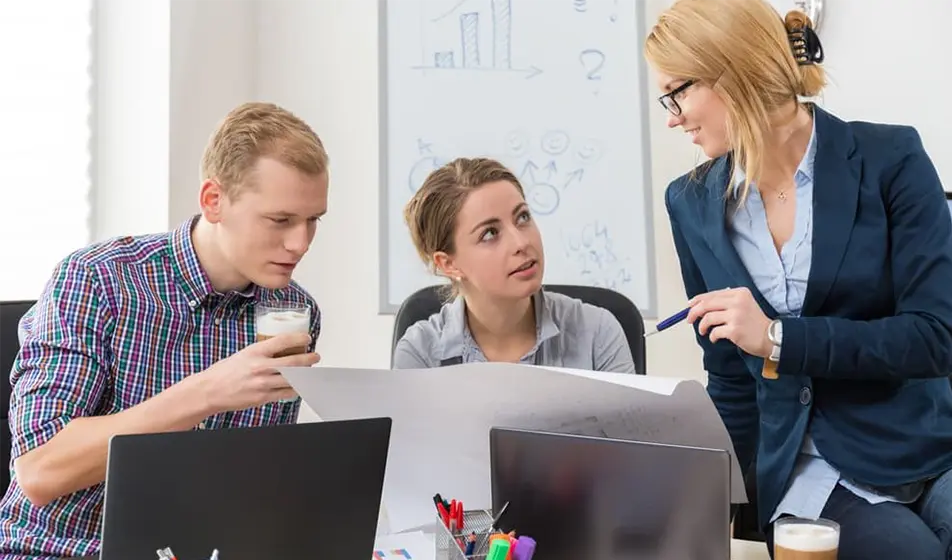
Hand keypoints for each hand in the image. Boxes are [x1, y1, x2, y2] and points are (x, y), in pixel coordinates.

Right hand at [196, 332, 320, 413]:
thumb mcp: (244, 354)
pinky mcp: (263, 398)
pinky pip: (286, 393)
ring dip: (306, 375)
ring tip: (310, 371)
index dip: (299, 338)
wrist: (210, 391)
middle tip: (315, 356)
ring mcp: (263, 384)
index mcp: (255, 352)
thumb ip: (263, 352)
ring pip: (294, 379)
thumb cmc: (224, 372)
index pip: (283, 340)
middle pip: (293, 362)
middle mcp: (260, 367)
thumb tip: (283, 348)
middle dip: (309, 359)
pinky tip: (299, 385)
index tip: (307, 338)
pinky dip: (296, 388)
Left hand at [687, 287, 771, 357]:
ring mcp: (736, 316)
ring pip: (708, 318)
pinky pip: (715, 332)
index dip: (698, 300)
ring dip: (702, 326)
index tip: (690, 306)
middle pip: (706, 304)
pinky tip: (715, 338)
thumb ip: (727, 301)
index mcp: (739, 293)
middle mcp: (737, 302)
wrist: (772, 337)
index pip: (712, 294)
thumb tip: (702, 303)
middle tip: (689, 319)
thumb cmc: (755, 323)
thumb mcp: (744, 304)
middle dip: (694, 312)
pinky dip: (712, 336)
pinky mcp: (735, 330)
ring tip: (704, 331)